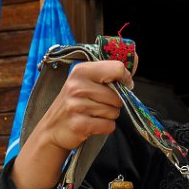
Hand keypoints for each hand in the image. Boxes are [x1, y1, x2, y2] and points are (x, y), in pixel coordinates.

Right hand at [11, 60, 133, 188]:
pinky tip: (92, 124)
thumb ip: (110, 73)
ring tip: (92, 114)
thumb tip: (135, 60)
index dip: (125, 79)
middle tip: (97, 105)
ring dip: (108, 116)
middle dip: (113, 104)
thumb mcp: (87, 82)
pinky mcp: (80, 124)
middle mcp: (77, 86)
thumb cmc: (74, 103)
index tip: (123, 85)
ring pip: (114, 112)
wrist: (52, 129)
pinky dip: (104, 127)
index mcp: (82, 71)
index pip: (117, 68)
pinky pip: (108, 125)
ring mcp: (77, 105)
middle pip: (118, 96)